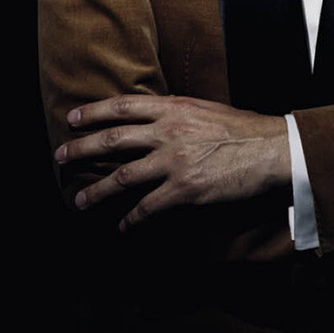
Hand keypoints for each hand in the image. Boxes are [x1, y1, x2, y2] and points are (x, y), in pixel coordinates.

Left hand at [54, 95, 289, 231]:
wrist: (273, 150)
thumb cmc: (246, 130)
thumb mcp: (208, 109)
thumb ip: (180, 113)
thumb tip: (159, 118)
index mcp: (175, 107)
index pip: (123, 106)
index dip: (93, 112)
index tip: (73, 118)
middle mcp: (168, 131)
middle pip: (112, 139)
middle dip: (81, 149)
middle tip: (59, 155)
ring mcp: (174, 161)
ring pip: (120, 176)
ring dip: (95, 191)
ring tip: (78, 200)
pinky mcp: (183, 190)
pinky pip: (146, 208)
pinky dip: (130, 219)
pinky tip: (122, 226)